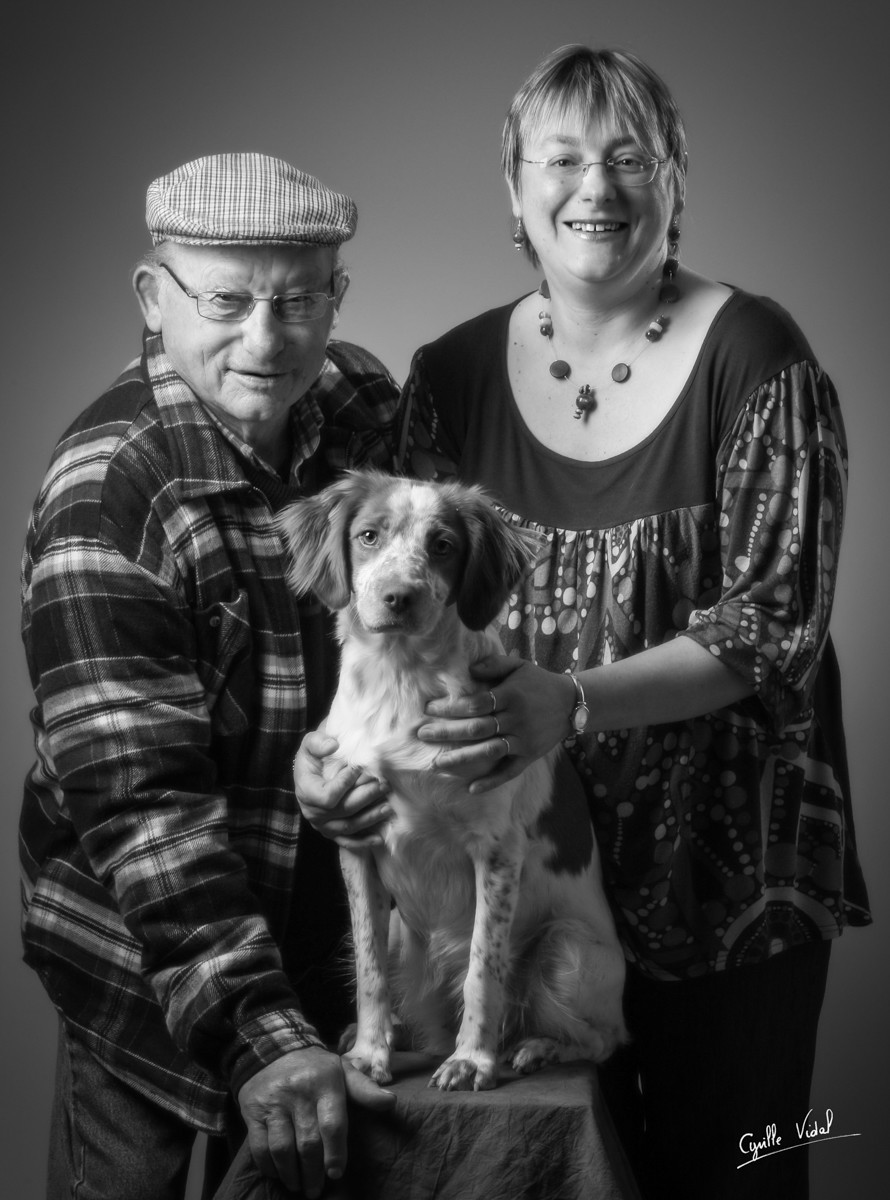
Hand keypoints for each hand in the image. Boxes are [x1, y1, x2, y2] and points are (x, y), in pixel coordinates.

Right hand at [238, 1046, 395, 1196]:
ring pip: (282, 1147)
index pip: (332, 1123)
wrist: (272, 1049)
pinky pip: (259, 1146)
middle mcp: (299, 1092)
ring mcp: (274, 1102)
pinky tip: (278, 1173)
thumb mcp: (342, 1071)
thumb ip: (365, 1090)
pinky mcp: (252, 1111)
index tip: (336, 1173)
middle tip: (316, 1190)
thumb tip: (390, 1103)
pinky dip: (269, 1166)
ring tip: (299, 1186)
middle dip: (313, 1172)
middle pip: (308, 1141)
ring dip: (291, 1173)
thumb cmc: (315, 1068)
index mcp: (325, 1083)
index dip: (335, 1152)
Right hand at [294, 731, 391, 848]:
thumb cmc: (313, 756)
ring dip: (371, 818)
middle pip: (343, 810)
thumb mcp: (311, 743)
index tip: (357, 769)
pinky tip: (379, 839)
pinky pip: (348, 841)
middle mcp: (312, 812)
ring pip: (349, 826)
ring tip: (388, 806)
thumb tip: (333, 745)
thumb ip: (318, 742)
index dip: (344, 784)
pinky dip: (363, 842)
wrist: (311, 772)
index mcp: (306, 791)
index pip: (328, 796)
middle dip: (366, 798)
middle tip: (383, 785)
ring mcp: (323, 825)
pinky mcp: (332, 832)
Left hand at [416, 656, 575, 792]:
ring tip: (437, 764)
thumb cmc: (539, 682)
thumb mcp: (519, 666)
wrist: (572, 703)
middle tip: (423, 735)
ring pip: (488, 752)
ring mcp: (523, 740)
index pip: (474, 704)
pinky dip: (490, 781)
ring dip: (461, 760)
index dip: (450, 708)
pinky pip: (509, 771)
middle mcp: (516, 719)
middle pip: (476, 729)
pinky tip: (470, 788)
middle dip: (447, 733)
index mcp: (510, 696)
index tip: (429, 709)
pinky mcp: (530, 756)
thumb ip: (493, 664)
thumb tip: (467, 670)